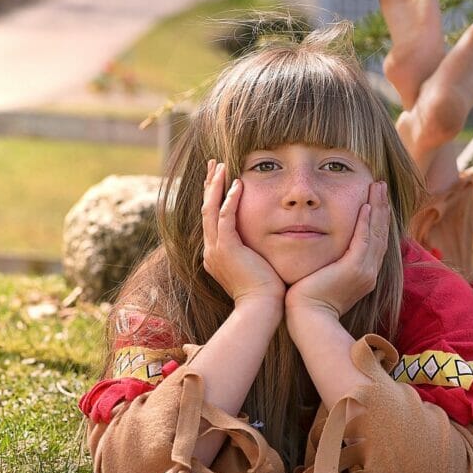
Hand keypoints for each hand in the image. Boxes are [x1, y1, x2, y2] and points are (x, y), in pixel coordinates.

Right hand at [202, 160, 284, 307]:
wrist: (261, 309)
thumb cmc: (266, 293)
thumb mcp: (257, 267)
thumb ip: (255, 253)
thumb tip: (267, 244)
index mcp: (216, 254)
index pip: (211, 219)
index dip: (214, 197)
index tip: (220, 179)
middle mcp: (211, 250)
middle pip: (205, 210)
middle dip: (210, 185)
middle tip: (213, 163)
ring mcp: (216, 250)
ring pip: (210, 210)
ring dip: (216, 186)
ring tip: (221, 165)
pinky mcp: (227, 249)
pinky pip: (225, 218)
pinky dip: (230, 200)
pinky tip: (238, 184)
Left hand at [285, 181, 389, 318]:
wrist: (308, 318)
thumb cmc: (308, 301)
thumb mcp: (323, 278)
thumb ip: (328, 263)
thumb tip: (322, 253)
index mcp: (364, 274)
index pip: (374, 241)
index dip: (377, 219)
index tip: (375, 200)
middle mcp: (369, 272)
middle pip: (381, 233)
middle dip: (382, 208)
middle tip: (380, 185)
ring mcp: (365, 271)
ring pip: (376, 233)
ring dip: (378, 208)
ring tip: (378, 186)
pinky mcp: (355, 269)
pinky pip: (364, 240)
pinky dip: (366, 222)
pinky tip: (367, 206)